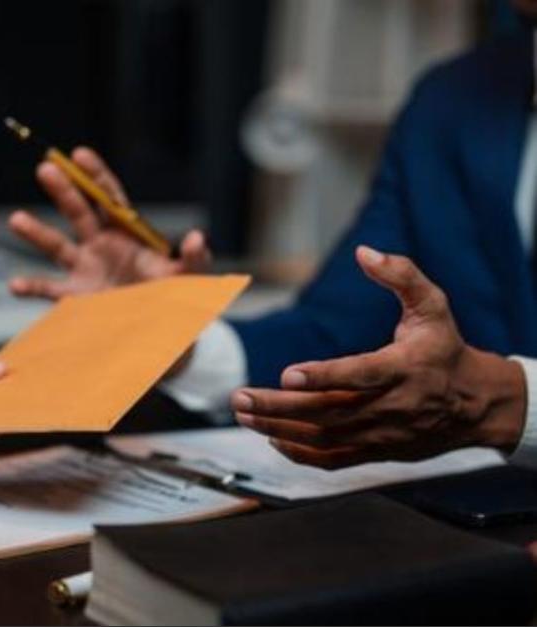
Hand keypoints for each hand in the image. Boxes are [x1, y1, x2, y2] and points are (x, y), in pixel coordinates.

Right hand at [8, 147, 210, 298]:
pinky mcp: (76, 298)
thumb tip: (196, 237)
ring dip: (37, 233)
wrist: (162, 334)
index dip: (95, 175)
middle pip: (79, 212)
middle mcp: (102, 245)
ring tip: (16, 219)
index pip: (109, 197)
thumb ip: (195, 259)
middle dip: (63, 190)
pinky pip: (50, 289)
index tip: (79, 154)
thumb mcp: (190, 279)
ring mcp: (86, 270)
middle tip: (45, 167)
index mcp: (127, 233)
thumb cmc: (177, 300)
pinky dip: (32, 287)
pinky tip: (15, 285)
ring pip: (57, 246)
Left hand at [231, 246, 525, 468]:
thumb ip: (401, 275)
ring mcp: (382, 434)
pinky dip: (299, 453)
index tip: (286, 374)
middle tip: (240, 397)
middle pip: (328, 411)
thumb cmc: (444, 349)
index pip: (360, 375)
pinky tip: (272, 438)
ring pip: (324, 437)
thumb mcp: (433, 306)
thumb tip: (364, 252)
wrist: (475, 405)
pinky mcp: (376, 452)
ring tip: (244, 414)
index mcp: (405, 369)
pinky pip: (333, 459)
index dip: (324, 377)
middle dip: (280, 407)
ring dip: (279, 428)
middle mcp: (391, 406)